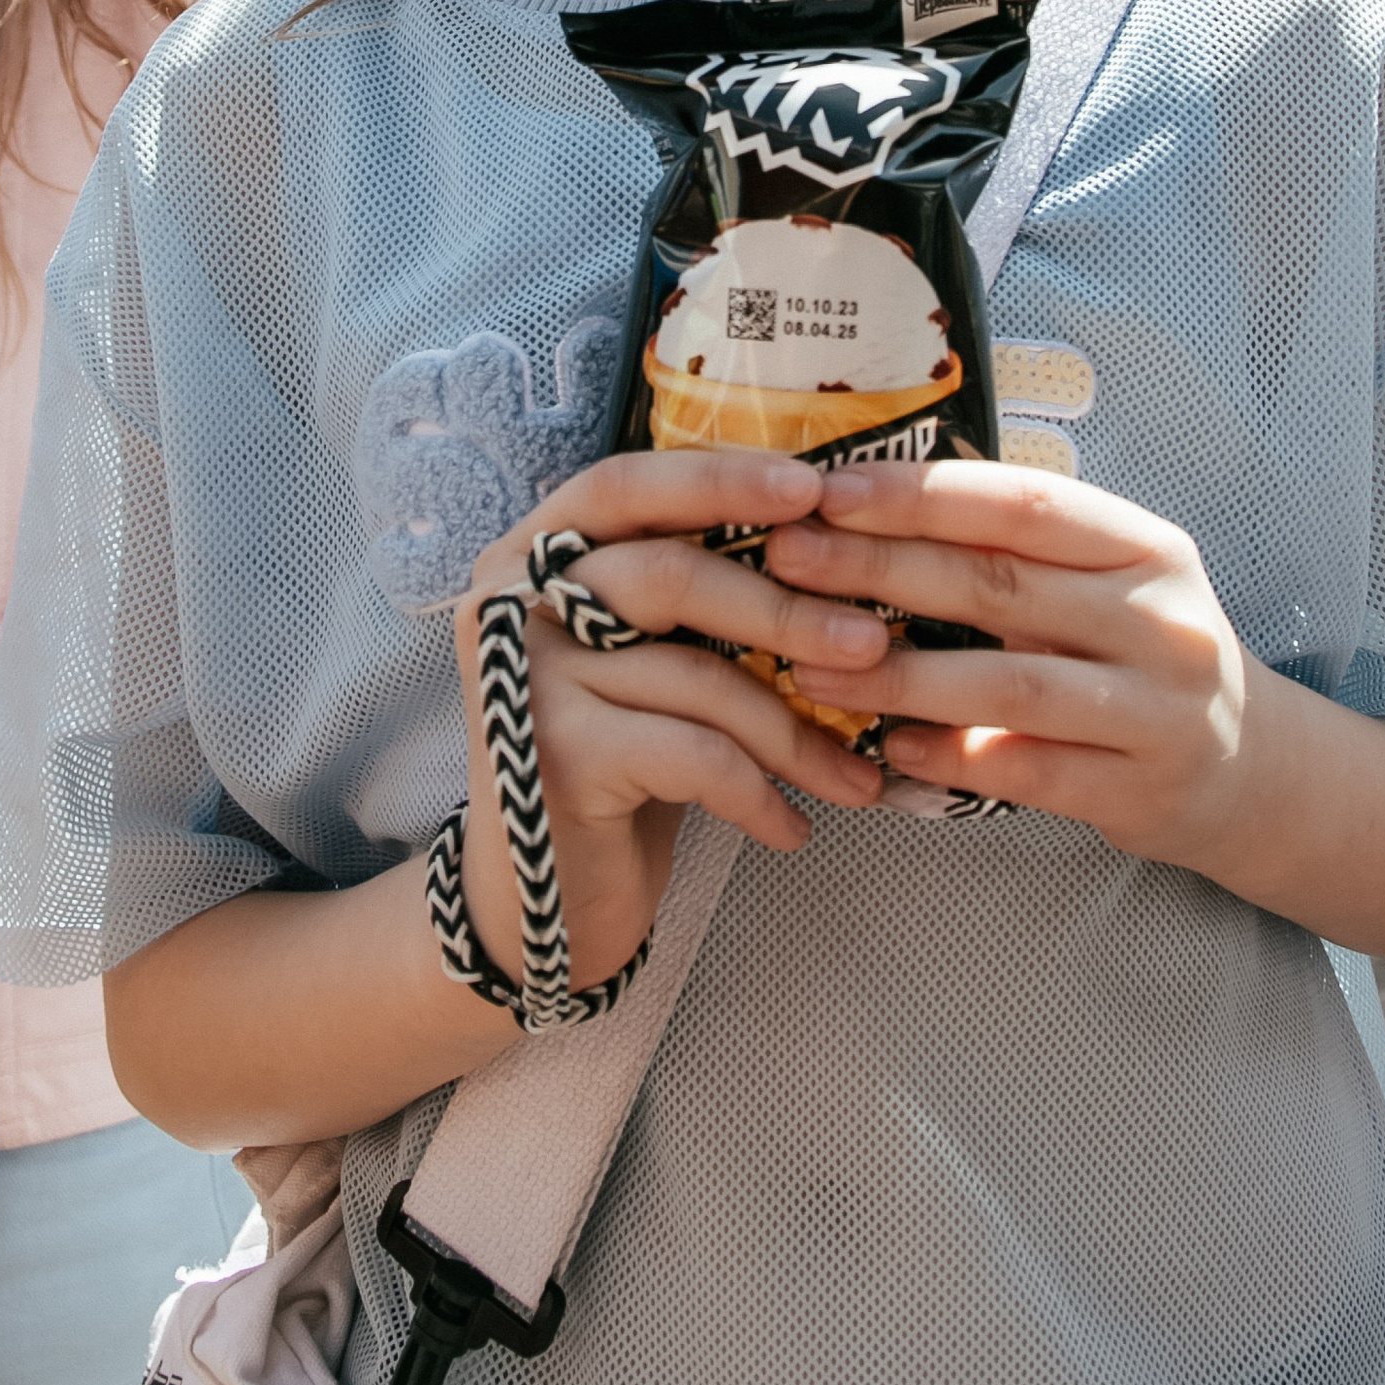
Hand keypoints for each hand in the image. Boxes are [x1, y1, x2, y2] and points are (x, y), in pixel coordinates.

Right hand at [452, 448, 889, 998]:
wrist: (546, 906)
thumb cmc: (621, 764)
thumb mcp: (651, 663)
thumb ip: (699, 597)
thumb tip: (837, 547)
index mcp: (531, 556)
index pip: (624, 486)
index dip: (719, 478)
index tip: (815, 487)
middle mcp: (508, 604)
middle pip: (669, 576)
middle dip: (786, 611)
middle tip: (875, 644)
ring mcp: (522, 680)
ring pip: (695, 674)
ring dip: (794, 730)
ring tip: (855, 774)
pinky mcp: (552, 758)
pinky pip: (693, 753)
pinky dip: (758, 792)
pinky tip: (791, 828)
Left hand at [764, 457, 1260, 869]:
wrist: (1258, 771)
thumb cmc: (1147, 656)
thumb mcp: (1113, 582)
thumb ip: (1022, 549)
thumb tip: (874, 502)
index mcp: (1143, 546)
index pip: (1021, 502)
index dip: (920, 493)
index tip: (827, 489)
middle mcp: (1158, 618)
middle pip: (998, 584)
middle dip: (878, 569)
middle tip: (786, 561)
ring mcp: (1156, 708)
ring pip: (1005, 684)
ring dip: (895, 677)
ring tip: (806, 668)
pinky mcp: (1140, 788)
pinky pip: (1026, 771)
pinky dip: (949, 757)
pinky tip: (886, 748)